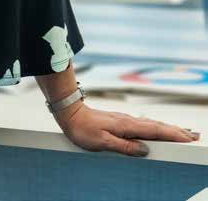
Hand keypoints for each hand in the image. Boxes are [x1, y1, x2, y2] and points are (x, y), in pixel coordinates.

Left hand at [54, 103, 200, 156]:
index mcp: (126, 126)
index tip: (188, 138)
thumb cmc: (83, 129)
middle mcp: (128, 121)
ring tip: (182, 133)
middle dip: (176, 131)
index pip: (155, 131)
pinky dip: (156, 127)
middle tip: (194, 136)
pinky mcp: (120, 121)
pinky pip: (144, 125)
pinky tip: (158, 130)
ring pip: (151, 125)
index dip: (172, 135)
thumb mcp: (102, 142)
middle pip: (157, 126)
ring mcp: (125, 120)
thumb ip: (124, 147)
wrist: (70, 113)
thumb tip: (145, 150)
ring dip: (168, 129)